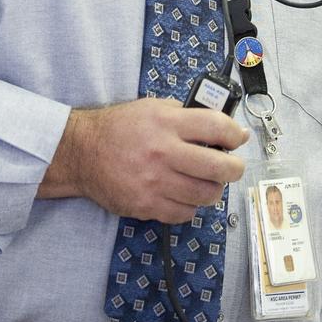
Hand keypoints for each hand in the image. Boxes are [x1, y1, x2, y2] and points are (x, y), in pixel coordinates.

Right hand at [38, 97, 248, 222]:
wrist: (83, 152)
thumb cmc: (119, 128)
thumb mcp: (152, 108)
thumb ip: (185, 115)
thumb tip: (221, 128)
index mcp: (165, 123)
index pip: (215, 127)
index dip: (235, 134)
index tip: (238, 138)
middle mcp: (162, 152)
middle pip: (219, 167)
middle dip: (234, 168)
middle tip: (232, 167)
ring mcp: (155, 182)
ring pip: (206, 195)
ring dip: (213, 189)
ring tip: (207, 182)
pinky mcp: (146, 205)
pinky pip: (185, 213)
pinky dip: (191, 206)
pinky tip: (184, 194)